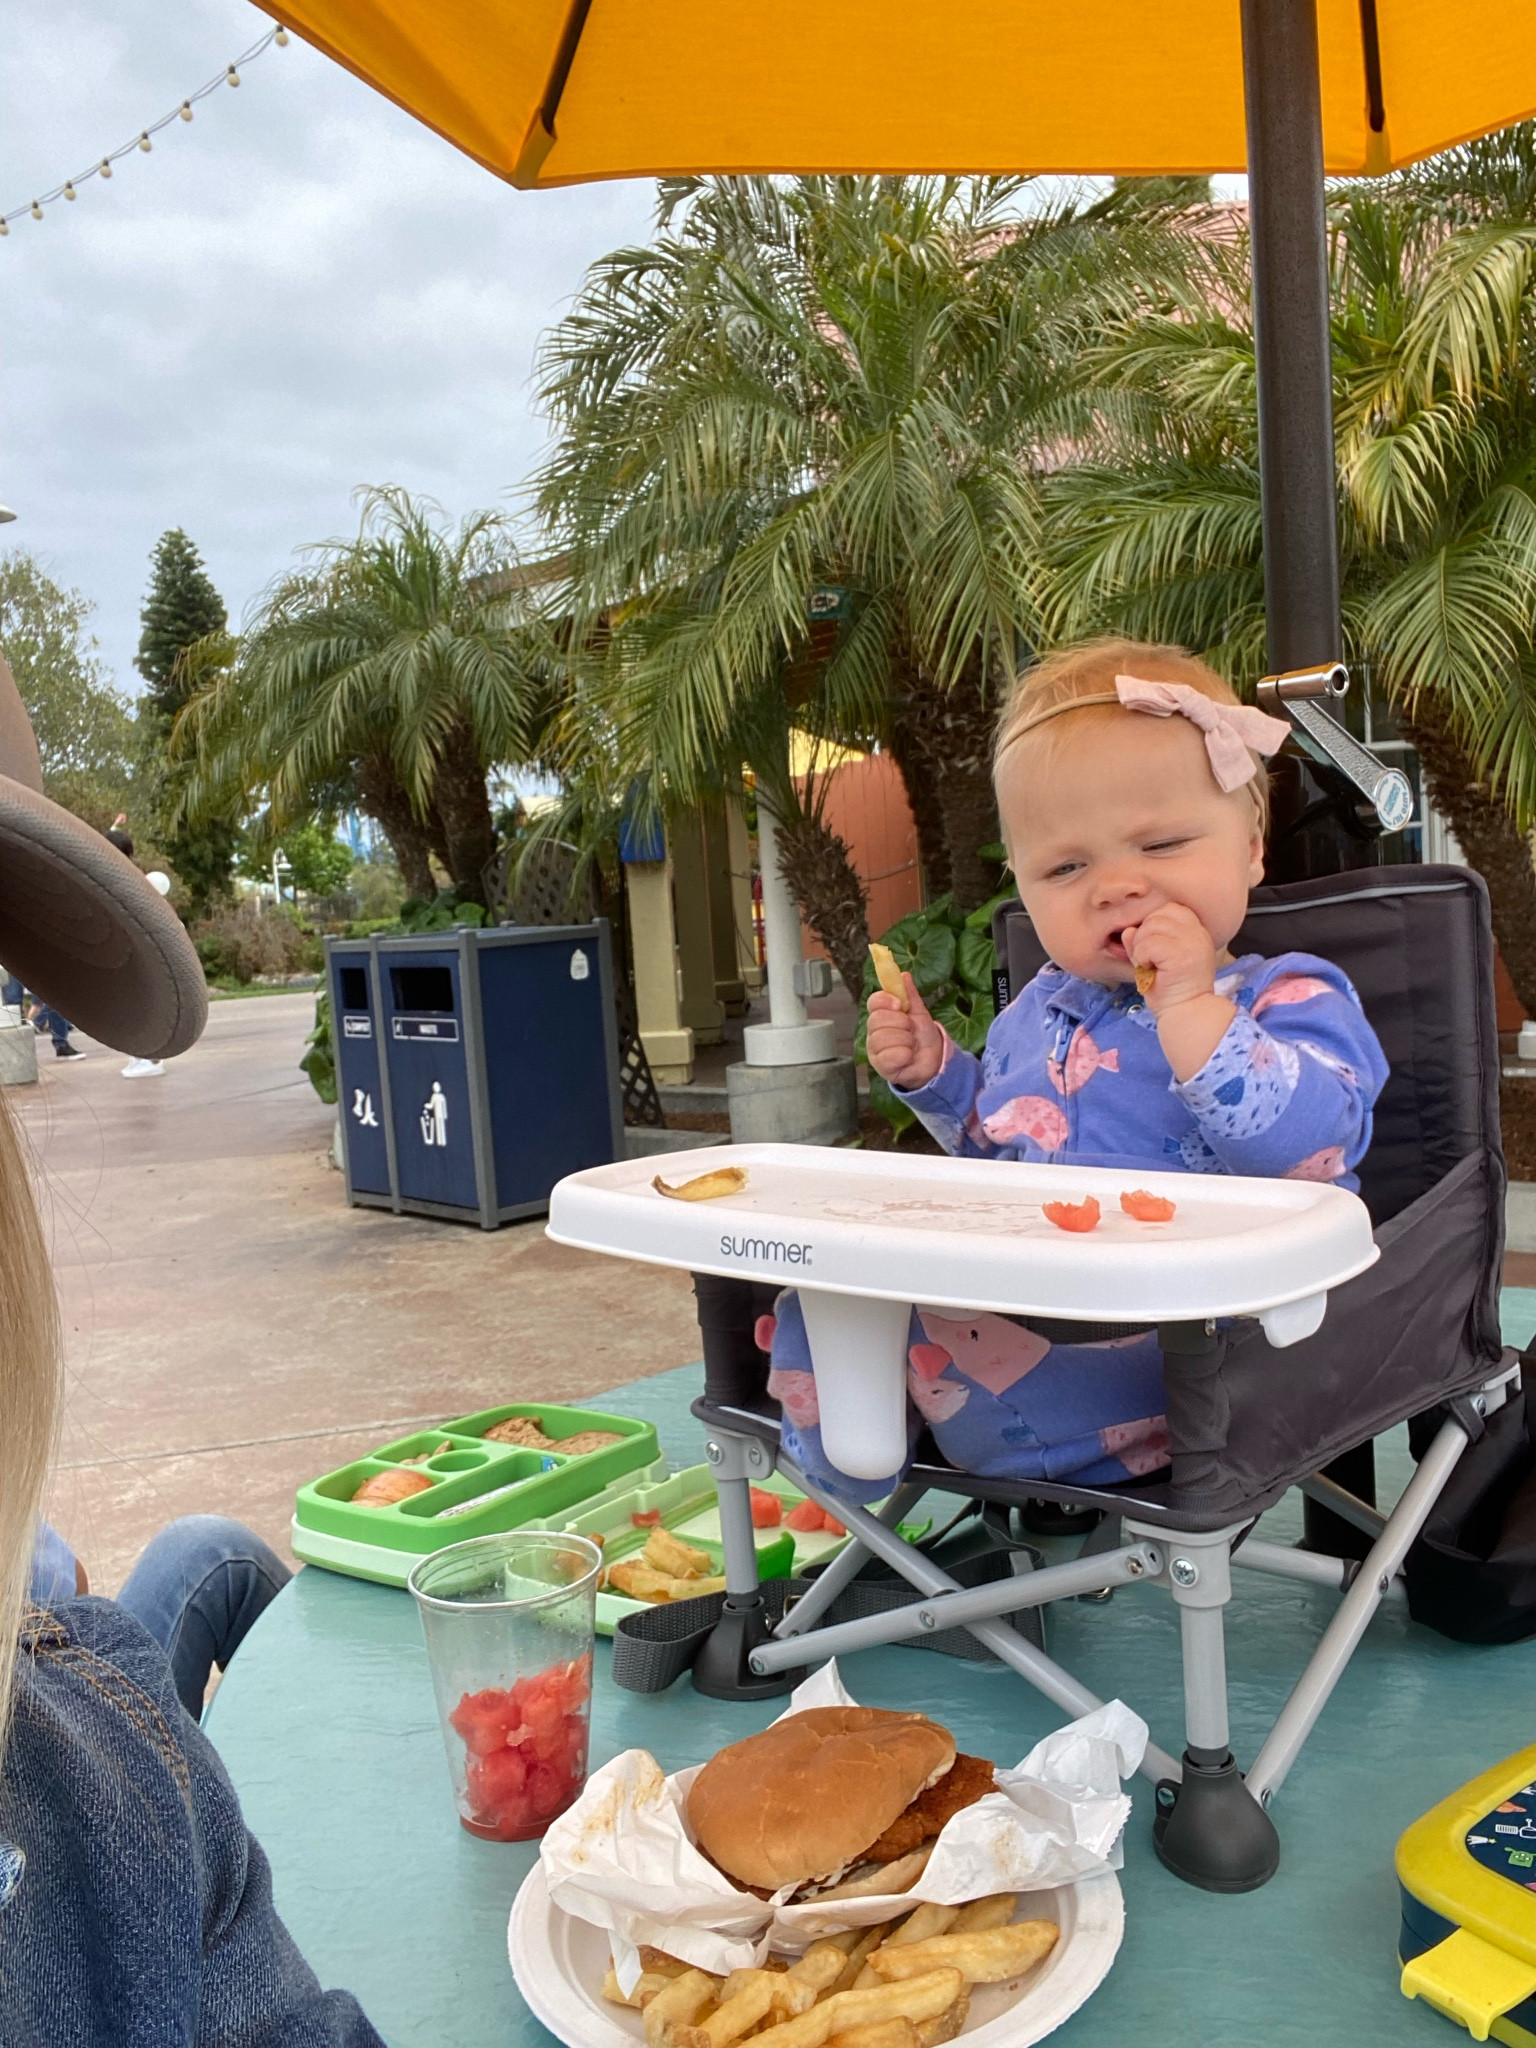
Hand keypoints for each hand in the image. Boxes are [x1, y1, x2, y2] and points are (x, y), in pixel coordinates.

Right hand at [866, 974, 944, 1089]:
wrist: (935, 1059)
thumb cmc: (923, 1035)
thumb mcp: (919, 1012)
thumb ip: (910, 995)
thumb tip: (904, 975)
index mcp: (881, 1015)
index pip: (873, 1002)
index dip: (885, 1001)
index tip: (900, 1005)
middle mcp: (874, 1031)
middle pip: (877, 1019)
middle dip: (901, 1024)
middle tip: (911, 1030)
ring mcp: (875, 1049)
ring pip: (883, 1038)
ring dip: (905, 1041)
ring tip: (911, 1045)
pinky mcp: (880, 1066)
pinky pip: (889, 1056)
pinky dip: (904, 1055)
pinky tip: (908, 1056)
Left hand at [1123, 903, 1234, 1082]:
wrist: (1186, 1014)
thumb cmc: (1171, 990)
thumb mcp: (1154, 960)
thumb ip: (1141, 942)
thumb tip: (1128, 930)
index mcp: (1196, 930)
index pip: (1169, 908)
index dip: (1153, 924)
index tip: (1153, 948)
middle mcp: (1198, 933)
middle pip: (1158, 914)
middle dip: (1144, 935)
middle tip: (1148, 959)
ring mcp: (1192, 942)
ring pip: (1151, 926)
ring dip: (1141, 947)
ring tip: (1149, 965)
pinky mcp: (1182, 955)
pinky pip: (1148, 943)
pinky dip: (1141, 957)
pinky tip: (1148, 970)